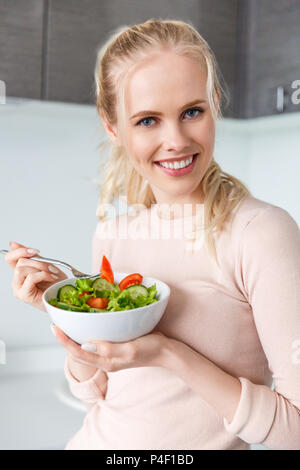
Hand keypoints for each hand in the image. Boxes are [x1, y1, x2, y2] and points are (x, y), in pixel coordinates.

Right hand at [5, 241, 67, 311]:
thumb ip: (31, 256)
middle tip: (51, 267)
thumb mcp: (44, 265)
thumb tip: (13, 244)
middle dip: (38, 262)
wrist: (64, 297)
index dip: (20, 251)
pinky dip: (43, 275)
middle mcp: (17, 280)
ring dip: (41, 268)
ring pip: (23, 268)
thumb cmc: (55, 284)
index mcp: (20, 272)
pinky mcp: (23, 295)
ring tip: (52, 274)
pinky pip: (31, 277)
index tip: (34, 251)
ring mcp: (18, 288)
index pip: (10, 258)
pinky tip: (51, 278)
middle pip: (19, 262)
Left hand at [51, 325, 171, 372]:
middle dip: (65, 340)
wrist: (167, 353)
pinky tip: (89, 326)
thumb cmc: (151, 349)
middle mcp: (106, 361)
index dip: (64, 341)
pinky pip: (96, 344)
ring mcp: (111, 356)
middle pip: (78, 353)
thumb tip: (87, 345)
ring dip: (74, 338)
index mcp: (107, 362)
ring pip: (85, 349)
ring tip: (67, 325)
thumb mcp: (131, 348)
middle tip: (56, 324)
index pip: (78, 353)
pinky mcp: (116, 349)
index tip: (55, 328)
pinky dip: (88, 335)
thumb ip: (110, 348)